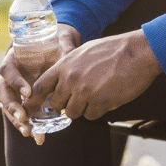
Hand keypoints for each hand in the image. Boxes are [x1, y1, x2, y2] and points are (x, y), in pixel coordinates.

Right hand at [0, 24, 80, 144]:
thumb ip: (63, 48)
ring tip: (29, 132)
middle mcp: (10, 76)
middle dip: (12, 106)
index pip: (7, 70)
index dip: (15, 81)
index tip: (28, 92)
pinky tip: (38, 136)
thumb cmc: (54, 44)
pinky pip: (21, 114)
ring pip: (8, 107)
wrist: (56, 49)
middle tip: (23, 117)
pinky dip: (27, 125)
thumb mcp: (59, 43)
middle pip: (3, 92)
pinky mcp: (23, 101)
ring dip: (17, 120)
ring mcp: (15, 90)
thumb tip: (69, 55)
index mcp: (14, 59)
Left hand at [26, 30, 162, 121]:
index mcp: (65, 64)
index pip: (40, 86)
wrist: (138, 53)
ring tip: (98, 94)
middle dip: (66, 104)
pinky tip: (108, 97)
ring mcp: (85, 91)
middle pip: (56, 104)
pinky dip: (98, 110)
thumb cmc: (114, 50)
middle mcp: (71, 78)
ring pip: (73, 113)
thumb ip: (70, 66)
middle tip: (80, 97)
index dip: (33, 100)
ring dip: (83, 108)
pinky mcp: (100, 102)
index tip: (28, 109)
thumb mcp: (85, 51)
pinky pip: (91, 116)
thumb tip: (61, 79)